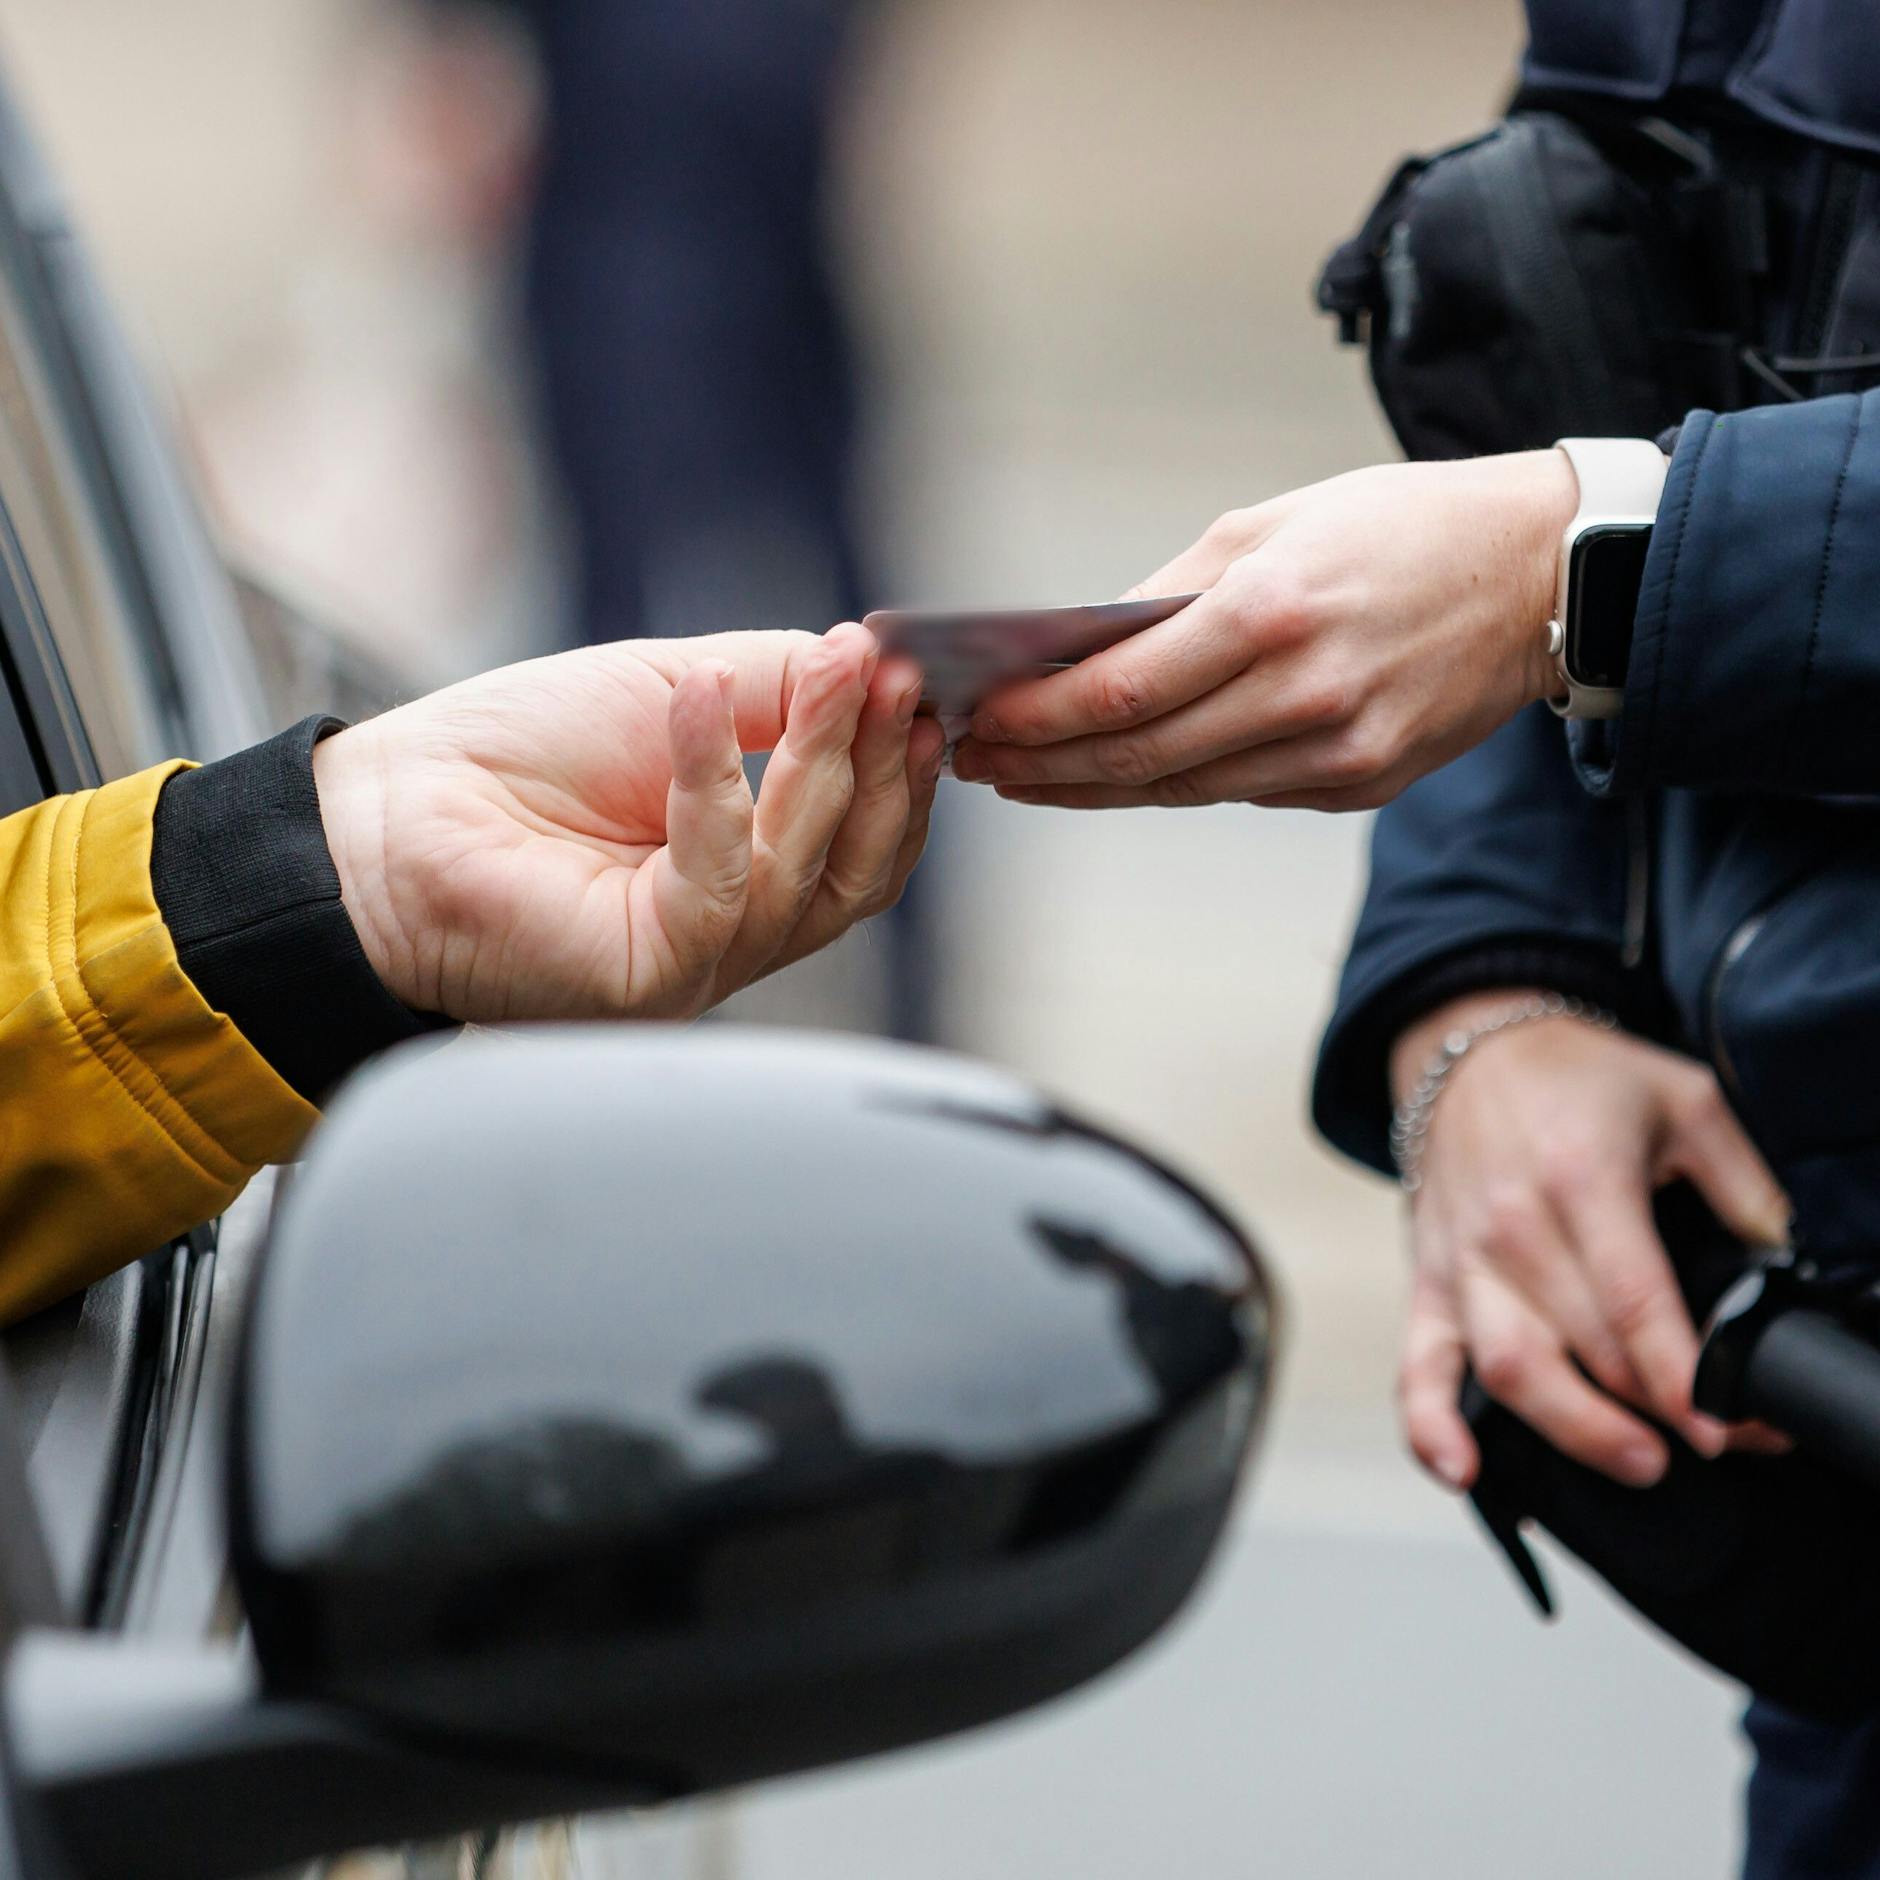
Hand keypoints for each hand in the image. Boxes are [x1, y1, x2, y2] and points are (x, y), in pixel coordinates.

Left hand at [311, 623, 944, 1022]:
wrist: (389, 814)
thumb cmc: (515, 757)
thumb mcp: (670, 692)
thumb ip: (773, 688)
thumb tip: (867, 664)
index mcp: (751, 871)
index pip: (862, 838)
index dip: (899, 763)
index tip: (913, 675)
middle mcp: (737, 930)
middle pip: (856, 866)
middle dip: (881, 762)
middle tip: (892, 673)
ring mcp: (699, 962)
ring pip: (803, 873)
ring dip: (822, 757)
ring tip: (830, 668)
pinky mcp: (651, 974)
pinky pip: (718, 883)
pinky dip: (717, 782)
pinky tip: (701, 699)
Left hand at [950, 451, 1576, 808]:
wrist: (1542, 576)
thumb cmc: (1402, 528)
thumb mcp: (1276, 522)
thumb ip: (1174, 589)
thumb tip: (1086, 647)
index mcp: (1272, 613)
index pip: (1119, 691)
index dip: (1036, 717)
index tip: (979, 720)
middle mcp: (1303, 696)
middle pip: (1136, 757)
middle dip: (1043, 765)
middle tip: (979, 762)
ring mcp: (1336, 754)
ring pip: (1182, 790)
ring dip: (1093, 788)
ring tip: (1029, 777)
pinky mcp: (1361, 787)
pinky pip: (1243, 793)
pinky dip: (1176, 783)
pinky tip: (1124, 773)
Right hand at [1395, 993, 1792, 1493]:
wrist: (1468, 1048)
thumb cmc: (1579, 1077)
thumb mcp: (1685, 1101)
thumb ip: (1747, 1184)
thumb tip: (1793, 1267)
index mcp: (1579, 1180)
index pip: (1634, 1304)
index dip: (1685, 1378)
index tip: (1735, 1422)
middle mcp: (1512, 1228)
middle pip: (1587, 1350)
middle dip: (1662, 1413)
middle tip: (1724, 1443)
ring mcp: (1462, 1261)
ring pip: (1510, 1370)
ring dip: (1574, 1430)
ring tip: (1639, 1460)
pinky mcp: (1426, 1282)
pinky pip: (1416, 1366)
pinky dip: (1429, 1427)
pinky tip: (1463, 1471)